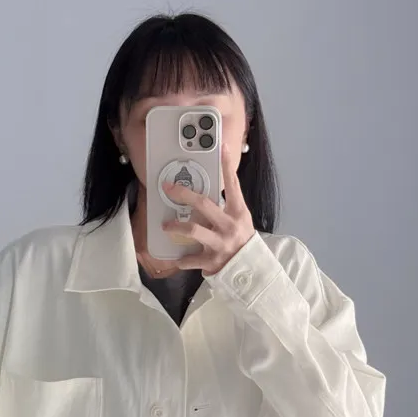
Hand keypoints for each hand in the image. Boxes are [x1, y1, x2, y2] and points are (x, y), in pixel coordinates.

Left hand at [161, 143, 255, 274]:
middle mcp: (230, 226)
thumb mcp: (240, 220)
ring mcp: (220, 244)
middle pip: (203, 204)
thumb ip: (227, 206)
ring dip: (175, 227)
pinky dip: (182, 259)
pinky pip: (190, 259)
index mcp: (238, 212)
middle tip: (168, 188)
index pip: (233, 185)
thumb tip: (210, 189)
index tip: (222, 146)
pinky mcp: (212, 261)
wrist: (252, 270)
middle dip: (183, 194)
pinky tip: (177, 258)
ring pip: (192, 230)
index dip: (227, 165)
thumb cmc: (242, 240)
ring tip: (165, 226)